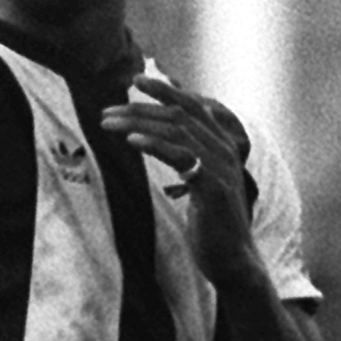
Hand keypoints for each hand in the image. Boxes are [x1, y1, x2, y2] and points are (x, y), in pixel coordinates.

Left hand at [100, 77, 261, 287]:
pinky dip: (156, 145)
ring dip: (139, 124)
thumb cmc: (212, 223)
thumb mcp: (200, 182)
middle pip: (180, 115)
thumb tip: (159, 136)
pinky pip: (183, 158)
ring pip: (178, 132)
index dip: (166, 89)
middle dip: (140, 108)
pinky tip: (133, 142)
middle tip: (107, 110)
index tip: (136, 80)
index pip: (194, 106)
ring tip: (109, 124)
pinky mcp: (213, 189)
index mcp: (223, 145)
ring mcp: (221, 168)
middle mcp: (225, 150)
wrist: (233, 260)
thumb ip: (187, 156)